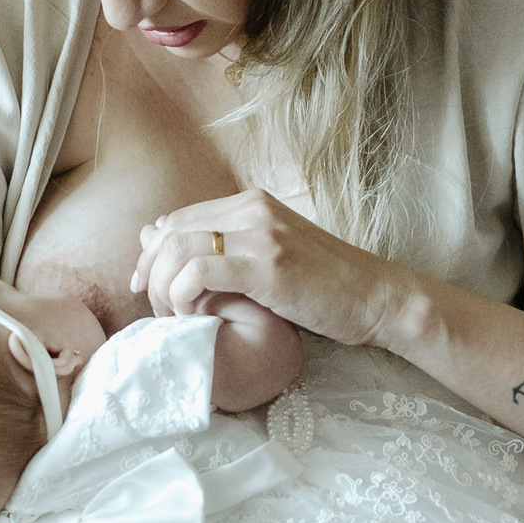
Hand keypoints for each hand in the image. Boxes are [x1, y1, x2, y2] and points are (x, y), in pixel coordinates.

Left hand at [133, 189, 412, 346]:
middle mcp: (253, 209)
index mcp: (252, 203)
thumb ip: (223, 248)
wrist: (376, 299)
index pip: (178, 220)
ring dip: (163, 289)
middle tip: (154, 310)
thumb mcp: (269, 259)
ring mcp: (262, 233)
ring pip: (178, 250)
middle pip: (171, 233)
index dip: (152, 255)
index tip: (147, 289)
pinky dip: (183, 296)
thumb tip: (157, 236)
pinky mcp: (268, 264)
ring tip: (172, 319)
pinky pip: (199, 272)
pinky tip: (191, 318)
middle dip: (150, 274)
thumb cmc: (324, 287)